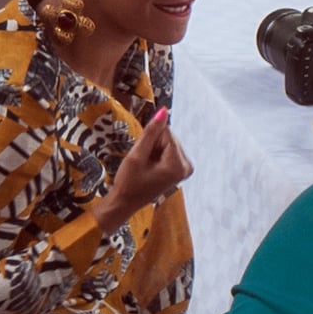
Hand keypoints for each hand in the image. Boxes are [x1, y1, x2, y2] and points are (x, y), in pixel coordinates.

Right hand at [92, 107, 192, 233]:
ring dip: (154, 148)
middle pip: (170, 137)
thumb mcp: (137, 155)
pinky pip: (170, 150)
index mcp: (178, 165)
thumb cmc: (128, 182)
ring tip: (145, 165)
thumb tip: (164, 110)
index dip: (150, 138)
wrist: (125, 203)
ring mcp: (186, 168)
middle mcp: (187, 166)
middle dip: (154, 143)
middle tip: (142, 161)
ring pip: (169, 142)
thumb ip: (151, 132)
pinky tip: (150, 166)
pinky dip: (158, 154)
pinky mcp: (181, 169)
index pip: (167, 133)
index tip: (142, 152)